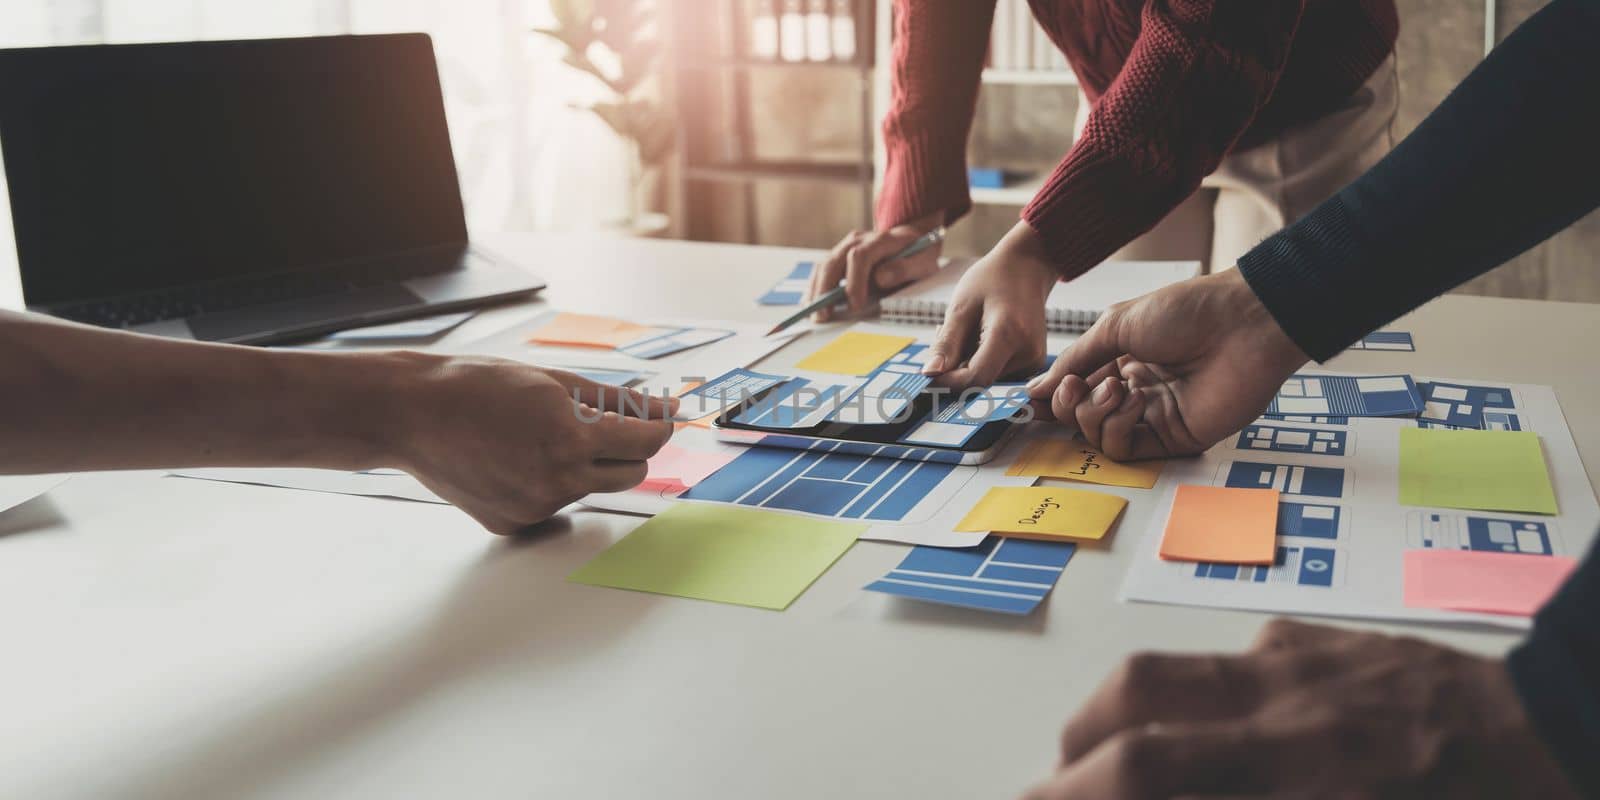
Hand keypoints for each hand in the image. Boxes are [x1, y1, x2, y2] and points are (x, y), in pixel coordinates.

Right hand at [387, 354, 675, 533]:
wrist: (414, 414)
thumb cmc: (479, 386)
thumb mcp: (554, 381)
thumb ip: (618, 400)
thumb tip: (667, 409)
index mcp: (572, 438)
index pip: (645, 444)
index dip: (658, 429)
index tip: (657, 420)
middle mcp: (558, 480)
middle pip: (630, 475)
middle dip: (627, 451)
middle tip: (602, 426)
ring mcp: (536, 508)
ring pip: (589, 489)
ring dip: (581, 466)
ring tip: (537, 438)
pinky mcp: (516, 524)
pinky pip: (554, 506)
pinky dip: (546, 483)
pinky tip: (512, 461)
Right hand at [810, 211, 943, 321]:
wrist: (913, 237)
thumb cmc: (918, 253)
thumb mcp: (922, 261)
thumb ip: (904, 268)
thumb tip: (880, 278)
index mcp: (880, 240)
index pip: (859, 257)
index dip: (854, 282)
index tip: (855, 305)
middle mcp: (857, 240)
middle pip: (833, 262)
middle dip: (825, 290)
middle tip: (823, 315)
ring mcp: (845, 247)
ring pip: (823, 266)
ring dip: (815, 291)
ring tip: (813, 314)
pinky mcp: (839, 257)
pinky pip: (821, 271)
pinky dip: (814, 288)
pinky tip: (811, 304)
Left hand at [924, 221, 1058, 387]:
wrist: (1027, 266)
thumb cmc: (992, 279)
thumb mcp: (961, 306)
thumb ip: (947, 343)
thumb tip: (930, 374)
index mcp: (1009, 335)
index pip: (976, 378)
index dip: (948, 381)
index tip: (930, 370)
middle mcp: (1028, 353)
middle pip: (980, 378)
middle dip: (955, 365)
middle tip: (946, 332)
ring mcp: (1034, 360)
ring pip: (987, 376)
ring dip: (966, 360)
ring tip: (967, 328)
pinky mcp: (1034, 362)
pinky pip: (997, 370)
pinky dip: (981, 358)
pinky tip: (980, 334)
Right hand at [1022, 619, 1577, 798]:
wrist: (1580, 730)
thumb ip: (1253, 797)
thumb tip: (1180, 781)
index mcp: (1312, 770)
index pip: (1149, 769)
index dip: (1074, 790)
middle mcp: (1297, 704)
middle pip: (1140, 699)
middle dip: (1076, 752)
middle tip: (1058, 788)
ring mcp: (1316, 662)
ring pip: (1176, 664)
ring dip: (1119, 714)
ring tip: (1109, 757)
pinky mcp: (1338, 643)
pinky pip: (1247, 655)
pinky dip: (1211, 695)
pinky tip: (1231, 729)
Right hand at [1026, 269, 1307, 459]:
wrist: (1241, 323)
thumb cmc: (1186, 312)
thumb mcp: (1115, 324)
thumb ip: (1075, 360)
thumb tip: (1037, 387)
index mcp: (1122, 361)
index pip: (1075, 390)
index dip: (1053, 395)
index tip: (1031, 396)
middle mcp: (1136, 390)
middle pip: (1080, 417)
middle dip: (1068, 404)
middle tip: (1075, 387)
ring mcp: (1155, 416)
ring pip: (1099, 437)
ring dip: (1094, 414)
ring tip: (1115, 387)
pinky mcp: (1175, 438)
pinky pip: (1127, 449)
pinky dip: (1118, 428)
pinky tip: (1133, 400)